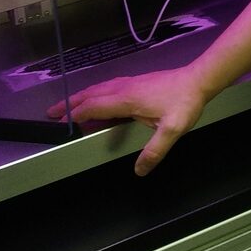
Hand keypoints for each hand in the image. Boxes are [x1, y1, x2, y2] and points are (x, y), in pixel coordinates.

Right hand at [46, 68, 209, 175]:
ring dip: (82, 96)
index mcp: (128, 99)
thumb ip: (155, 151)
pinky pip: (109, 86)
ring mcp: (131, 82)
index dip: (76, 114)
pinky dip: (96, 93)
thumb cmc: (185, 103)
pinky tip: (99, 97)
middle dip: (70, 103)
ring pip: (99, 88)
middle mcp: (125, 88)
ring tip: (69, 105)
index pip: (95, 106)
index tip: (60, 122)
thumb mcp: (172, 130)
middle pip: (91, 94)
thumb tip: (138, 171)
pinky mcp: (138, 82)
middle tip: (51, 111)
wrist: (199, 79)